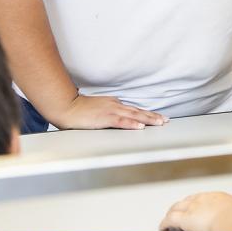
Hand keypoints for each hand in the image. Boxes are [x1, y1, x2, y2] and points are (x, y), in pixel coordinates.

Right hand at [51, 94, 167, 129]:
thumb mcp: (97, 110)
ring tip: (159, 123)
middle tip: (165, 120)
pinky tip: (140, 126)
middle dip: (152, 116)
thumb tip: (114, 119)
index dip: (146, 114)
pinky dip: (132, 123)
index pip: (133, 109)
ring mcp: (110, 110)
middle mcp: (114, 105)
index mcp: (113, 104)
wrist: (66, 106)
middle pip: (137, 111)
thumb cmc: (78, 110)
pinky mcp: (104, 117)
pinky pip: (121, 121)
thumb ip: (107, 114)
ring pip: (133, 115)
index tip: (157, 117)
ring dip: (147, 119)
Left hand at [160, 192, 231, 230]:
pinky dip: (165, 223)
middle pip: (187, 201)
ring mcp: (193, 207)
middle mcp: (203, 199)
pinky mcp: (185, 219)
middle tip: (177, 211)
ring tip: (168, 218)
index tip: (193, 206)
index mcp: (216, 197)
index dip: (195, 203)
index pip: (201, 198)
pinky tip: (163, 228)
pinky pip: (170, 220)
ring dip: (171, 213)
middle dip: (181, 206)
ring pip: (176, 208)